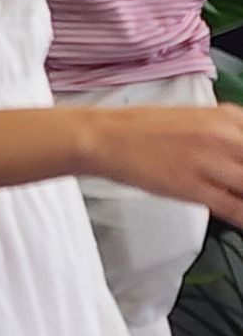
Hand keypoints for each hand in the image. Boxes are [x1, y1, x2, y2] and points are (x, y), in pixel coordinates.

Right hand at [92, 102, 242, 225]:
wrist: (106, 136)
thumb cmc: (147, 130)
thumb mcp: (199, 121)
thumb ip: (232, 137)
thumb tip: (242, 162)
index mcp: (228, 116)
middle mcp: (224, 135)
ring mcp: (210, 160)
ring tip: (239, 197)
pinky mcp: (194, 186)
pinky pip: (237, 209)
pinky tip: (242, 219)